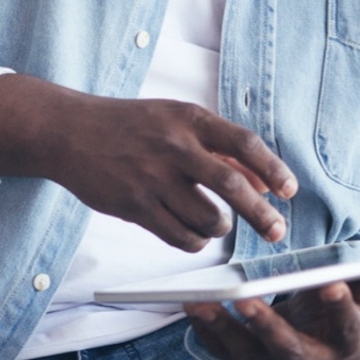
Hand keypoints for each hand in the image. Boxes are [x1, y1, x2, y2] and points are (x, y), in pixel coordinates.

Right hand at [0, 73, 295, 249]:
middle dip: (261, 214)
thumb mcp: (177, 121)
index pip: (244, 144)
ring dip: (221, 228)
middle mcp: (175, 147)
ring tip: (217, 223)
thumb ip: (219, 148)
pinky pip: (181, 237)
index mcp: (191, 119)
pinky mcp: (135, 207)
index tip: (288, 191)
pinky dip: (195, 241)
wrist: (70, 132)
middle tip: (276, 231)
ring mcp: (153, 179)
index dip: (273, 169)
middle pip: (232, 187)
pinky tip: (193, 232)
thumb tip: (261, 182)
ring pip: (209, 220)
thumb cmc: (133, 125)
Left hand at [184, 271, 359, 359]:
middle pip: (287, 348)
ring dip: (222, 329)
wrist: (335, 349)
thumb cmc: (349, 311)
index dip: (340, 306)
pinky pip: (226, 353)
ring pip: (248, 355)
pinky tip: (193, 307)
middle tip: (245, 299)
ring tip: (200, 301)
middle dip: (265, 324)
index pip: (346, 326)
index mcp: (344, 341)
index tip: (331, 283)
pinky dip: (208, 333)